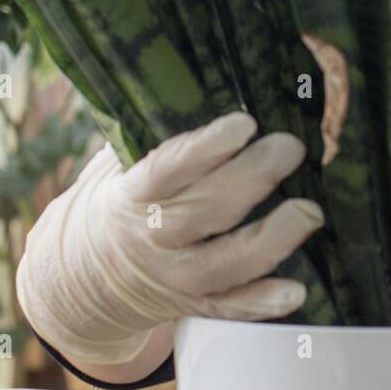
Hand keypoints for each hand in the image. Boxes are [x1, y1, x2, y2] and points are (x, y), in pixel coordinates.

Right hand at [15, 111, 323, 365]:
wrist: (79, 282)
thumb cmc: (117, 203)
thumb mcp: (115, 168)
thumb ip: (150, 137)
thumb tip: (197, 82)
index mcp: (128, 196)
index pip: (166, 170)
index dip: (205, 148)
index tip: (244, 123)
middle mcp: (150, 240)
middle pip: (204, 211)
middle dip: (253, 178)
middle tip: (290, 148)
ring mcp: (173, 278)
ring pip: (224, 263)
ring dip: (271, 239)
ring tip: (310, 211)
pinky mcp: (194, 305)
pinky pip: (229, 307)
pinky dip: (261, 303)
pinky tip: (294, 291)